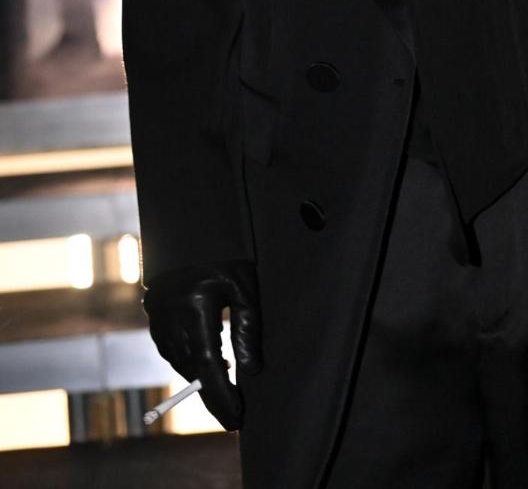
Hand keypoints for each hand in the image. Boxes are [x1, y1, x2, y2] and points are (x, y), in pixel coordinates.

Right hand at [142, 258, 261, 429]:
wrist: (188, 233)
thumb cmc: (224, 256)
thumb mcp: (244, 287)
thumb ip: (247, 329)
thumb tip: (251, 371)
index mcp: (196, 307)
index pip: (209, 364)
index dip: (221, 395)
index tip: (236, 417)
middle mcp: (172, 318)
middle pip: (193, 371)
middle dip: (213, 396)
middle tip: (234, 416)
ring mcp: (158, 319)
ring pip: (181, 364)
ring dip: (202, 379)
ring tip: (226, 389)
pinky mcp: (154, 318)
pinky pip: (172, 351)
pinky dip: (190, 362)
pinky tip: (209, 363)